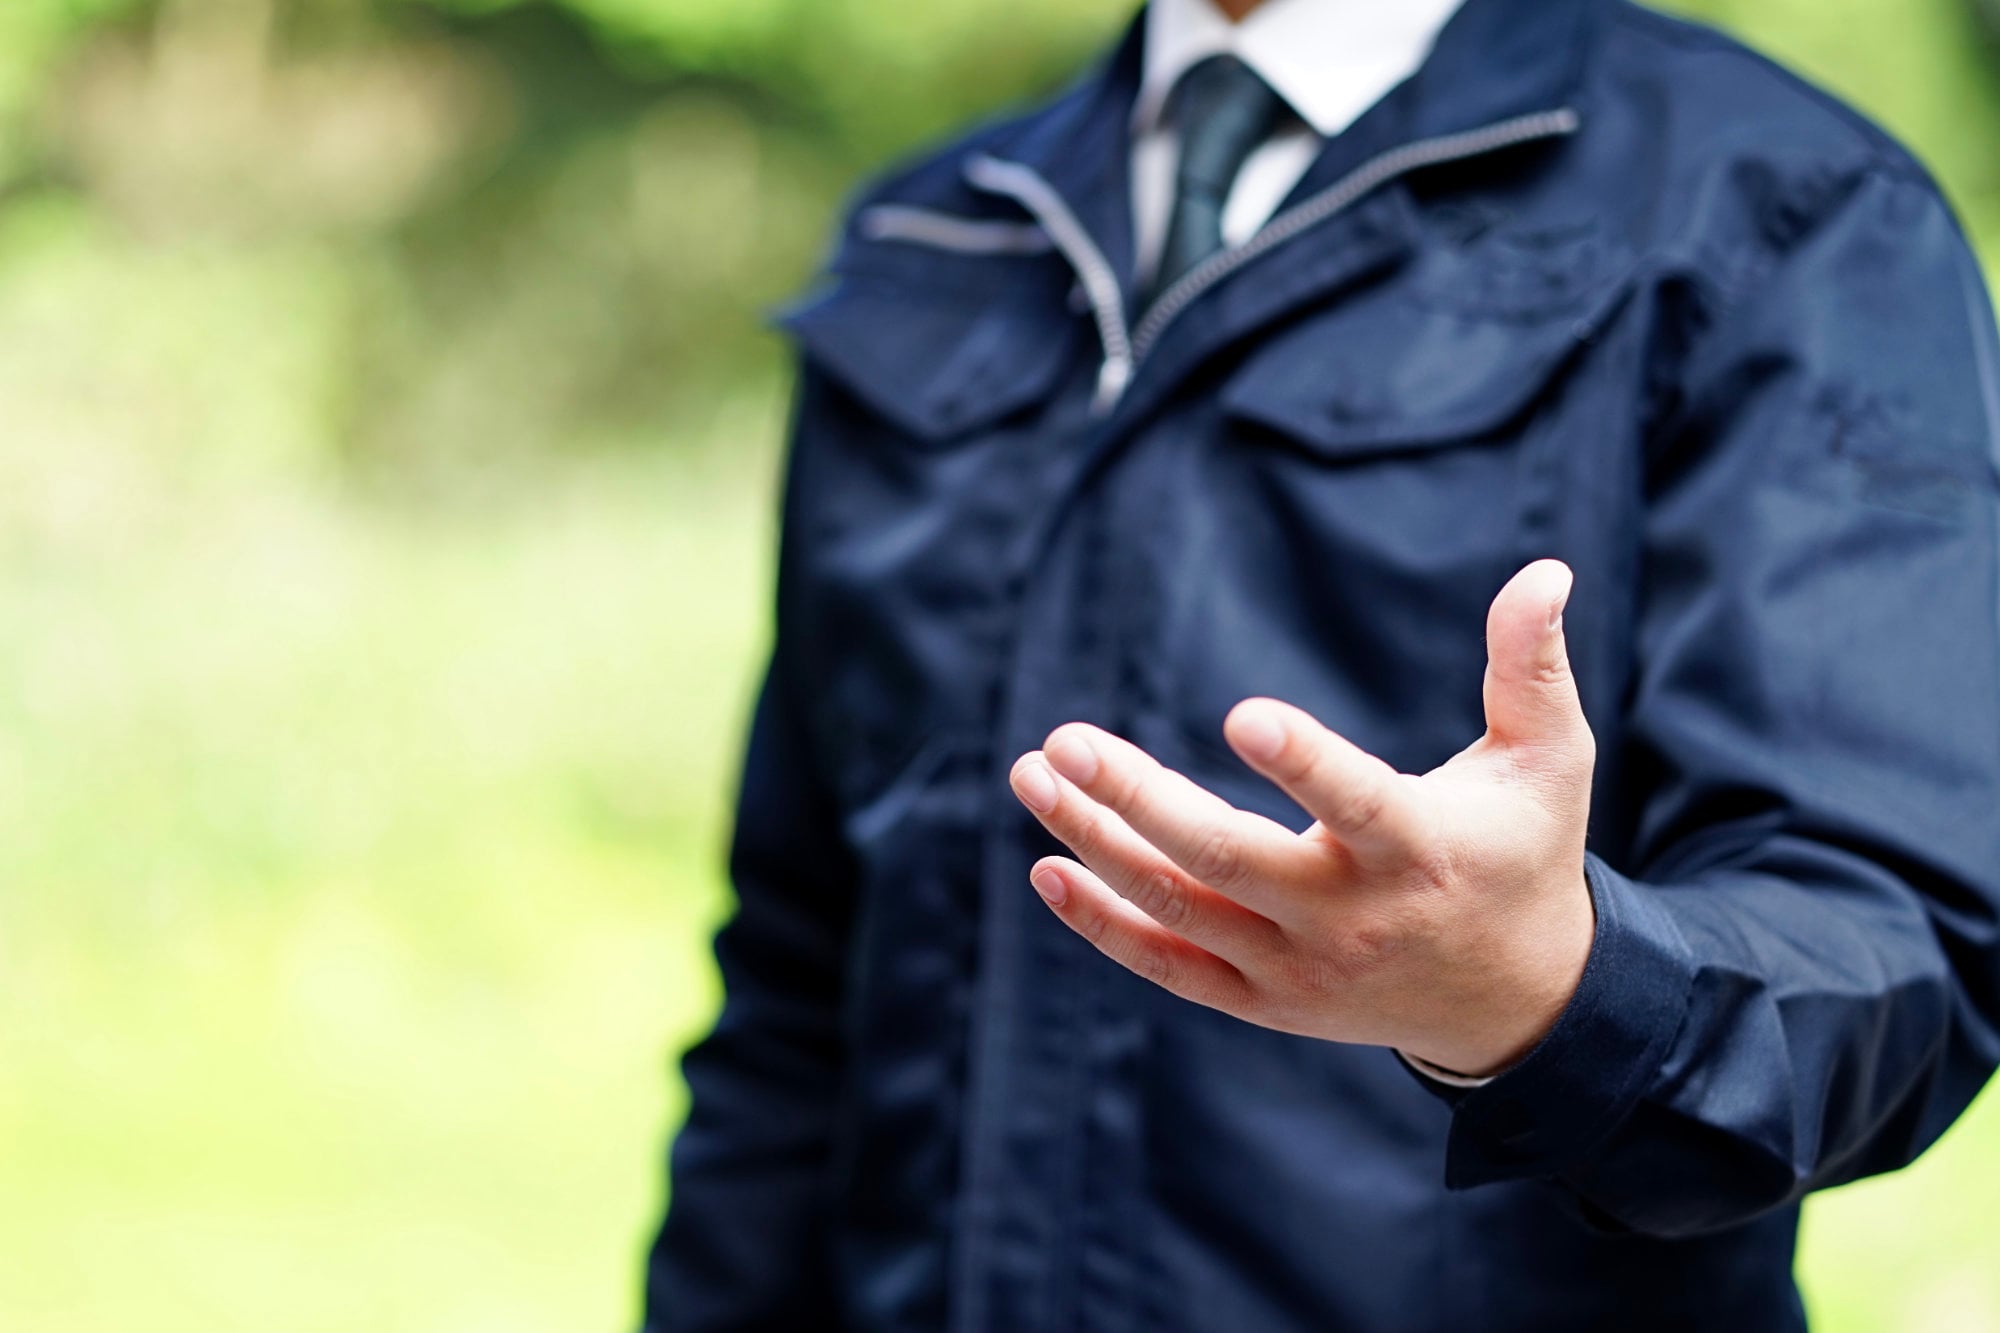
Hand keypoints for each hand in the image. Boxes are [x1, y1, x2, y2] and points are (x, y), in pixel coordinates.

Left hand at [1008, 559, 1595, 1077]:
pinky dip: (1106, 925)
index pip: (1355, 804)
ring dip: (1097, 845)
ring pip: (1181, 909)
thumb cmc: (1524, 851)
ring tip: (1032, 775)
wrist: (1517, 999)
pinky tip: (1048, 870)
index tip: (1241, 714)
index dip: (1304, 763)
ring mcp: (1301, 969)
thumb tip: (1545, 569)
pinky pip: (1171, 967)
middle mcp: (1352, 918)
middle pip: (1228, 860)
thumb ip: (1532, 666)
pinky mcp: (1267, 1002)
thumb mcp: (1550, 760)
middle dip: (1137, 800)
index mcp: (1422, 849)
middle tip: (1061, 740)